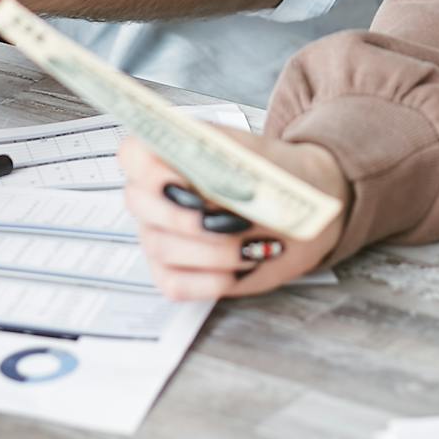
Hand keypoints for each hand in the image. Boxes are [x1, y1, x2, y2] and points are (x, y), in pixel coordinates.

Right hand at [118, 131, 351, 300]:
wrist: (306, 205)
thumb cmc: (277, 174)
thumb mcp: (257, 155)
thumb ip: (224, 159)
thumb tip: (205, 169)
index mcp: (171, 155)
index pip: (132, 154)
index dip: (148, 168)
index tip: (180, 179)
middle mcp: (158, 196)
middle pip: (138, 203)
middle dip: (182, 215)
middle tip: (225, 219)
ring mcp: (162, 237)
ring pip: (162, 248)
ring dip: (212, 250)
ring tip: (253, 243)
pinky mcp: (176, 275)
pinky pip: (176, 284)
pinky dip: (212, 279)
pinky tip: (241, 266)